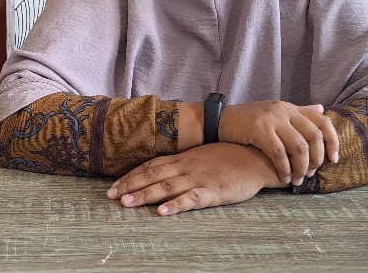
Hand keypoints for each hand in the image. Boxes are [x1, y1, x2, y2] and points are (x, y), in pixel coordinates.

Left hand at [106, 143, 283, 215]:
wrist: (258, 157)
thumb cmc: (230, 157)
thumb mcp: (203, 156)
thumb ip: (184, 163)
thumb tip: (164, 170)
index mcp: (183, 158)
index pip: (150, 166)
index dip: (130, 176)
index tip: (113, 186)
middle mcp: (186, 166)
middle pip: (152, 175)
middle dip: (130, 186)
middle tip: (110, 197)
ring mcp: (199, 178)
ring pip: (166, 187)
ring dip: (144, 195)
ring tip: (127, 204)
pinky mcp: (213, 191)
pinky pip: (191, 198)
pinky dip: (175, 205)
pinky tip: (162, 213)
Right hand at [220, 101, 338, 185]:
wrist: (218, 120)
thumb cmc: (247, 121)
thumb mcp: (275, 112)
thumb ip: (298, 113)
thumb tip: (321, 109)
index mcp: (290, 107)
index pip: (322, 121)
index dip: (332, 141)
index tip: (333, 160)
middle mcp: (284, 110)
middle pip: (314, 136)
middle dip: (316, 159)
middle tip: (311, 174)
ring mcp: (272, 119)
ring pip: (299, 147)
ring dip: (301, 168)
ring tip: (297, 180)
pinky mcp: (260, 130)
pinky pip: (279, 154)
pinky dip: (284, 169)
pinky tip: (283, 178)